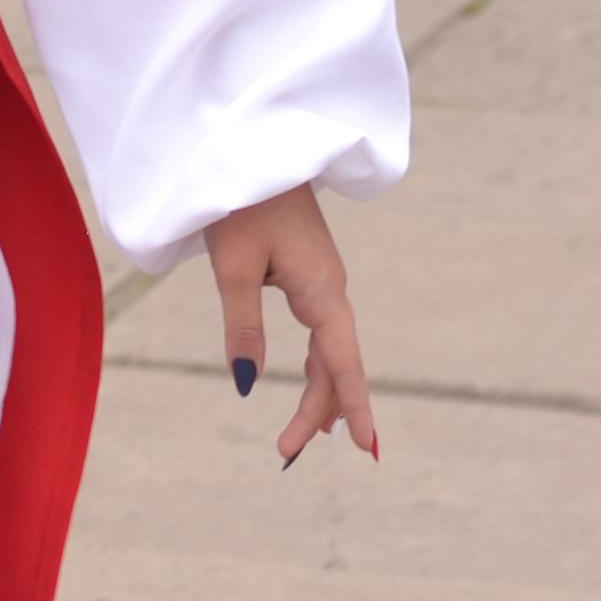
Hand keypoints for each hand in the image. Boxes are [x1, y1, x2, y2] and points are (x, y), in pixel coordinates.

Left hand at [209, 183, 379, 465]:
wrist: (253, 148)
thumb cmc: (240, 204)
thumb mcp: (234, 269)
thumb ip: (243, 327)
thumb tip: (246, 384)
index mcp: (322, 291)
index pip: (342, 363)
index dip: (351, 406)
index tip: (366, 447)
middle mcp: (330, 290)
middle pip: (333, 363)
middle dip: (318, 409)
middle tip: (285, 451)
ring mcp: (321, 280)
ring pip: (327, 348)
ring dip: (318, 389)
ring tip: (307, 434)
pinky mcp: (308, 271)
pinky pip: (319, 329)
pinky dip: (316, 361)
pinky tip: (312, 377)